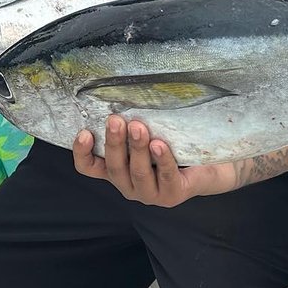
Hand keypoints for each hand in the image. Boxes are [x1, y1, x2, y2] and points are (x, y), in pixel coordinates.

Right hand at [72, 116, 238, 206]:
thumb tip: (118, 92)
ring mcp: (149, 193)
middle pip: (114, 167)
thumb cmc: (168, 144)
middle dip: (114, 142)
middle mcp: (128, 184)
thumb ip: (129, 123)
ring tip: (139, 127)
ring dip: (137, 148)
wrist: (205, 166)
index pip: (89, 167)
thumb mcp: (144, 133)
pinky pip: (165, 176)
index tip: (84, 132)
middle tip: (115, 120)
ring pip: (138, 172)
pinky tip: (159, 144)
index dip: (82, 153)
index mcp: (116, 169)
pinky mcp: (172, 195)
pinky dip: (161, 159)